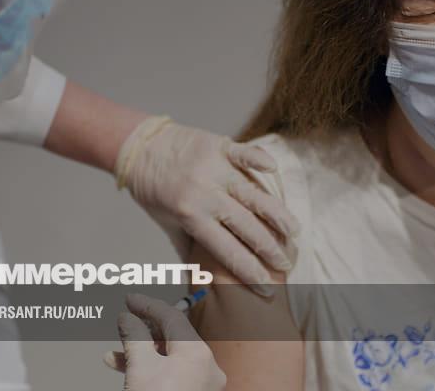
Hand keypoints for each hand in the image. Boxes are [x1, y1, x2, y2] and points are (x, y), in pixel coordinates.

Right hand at [104, 294, 225, 390]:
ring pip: (169, 358)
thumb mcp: (140, 365)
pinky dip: (149, 369)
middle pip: (172, 337)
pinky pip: (171, 375)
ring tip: (113, 355)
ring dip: (140, 352)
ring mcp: (202, 386)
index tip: (129, 299)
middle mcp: (207, 368)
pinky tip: (124, 369)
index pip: (172, 317)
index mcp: (199, 354)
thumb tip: (128, 317)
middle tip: (124, 322)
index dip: (147, 305)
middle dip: (142, 330)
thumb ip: (134, 334)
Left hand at [116, 118, 299, 296]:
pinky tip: (274, 170)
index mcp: (190, 215)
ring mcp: (213, 168)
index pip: (227, 250)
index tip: (267, 289)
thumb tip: (203, 284)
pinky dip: (259, 160)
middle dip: (269, 249)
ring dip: (276, 214)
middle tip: (286, 264)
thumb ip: (189, 249)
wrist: (140, 148)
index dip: (249, 272)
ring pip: (252, 193)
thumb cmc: (154, 191)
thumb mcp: (167, 224)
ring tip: (294, 232)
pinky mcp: (218, 145)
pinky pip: (243, 154)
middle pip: (246, 226)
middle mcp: (204, 193)